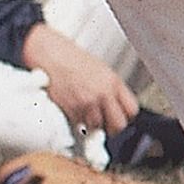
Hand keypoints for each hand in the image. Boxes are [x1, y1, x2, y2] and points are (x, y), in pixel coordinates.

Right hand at [22, 26, 138, 137]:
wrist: (51, 55)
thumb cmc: (72, 60)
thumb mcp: (101, 70)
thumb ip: (112, 89)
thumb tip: (118, 106)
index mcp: (113, 82)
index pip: (131, 110)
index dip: (127, 117)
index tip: (121, 117)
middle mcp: (102, 93)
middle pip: (118, 124)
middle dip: (112, 127)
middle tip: (106, 125)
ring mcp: (87, 103)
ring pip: (97, 127)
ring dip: (92, 124)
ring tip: (86, 113)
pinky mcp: (71, 109)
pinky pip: (79, 124)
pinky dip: (77, 121)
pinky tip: (74, 109)